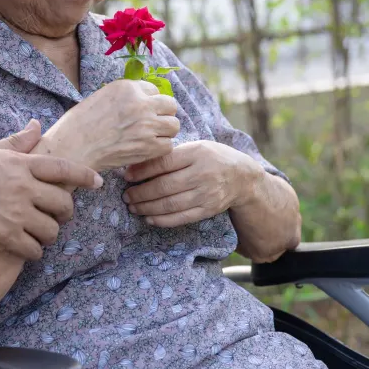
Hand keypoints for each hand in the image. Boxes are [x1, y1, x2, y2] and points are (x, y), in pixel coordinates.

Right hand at [0, 120, 102, 260]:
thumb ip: (16, 142)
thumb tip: (37, 125)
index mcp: (20, 165)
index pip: (63, 169)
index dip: (84, 176)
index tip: (98, 182)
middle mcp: (22, 189)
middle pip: (63, 203)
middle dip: (66, 212)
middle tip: (59, 215)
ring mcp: (15, 214)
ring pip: (51, 230)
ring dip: (50, 234)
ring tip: (42, 234)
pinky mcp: (4, 237)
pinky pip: (34, 250)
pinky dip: (34, 251)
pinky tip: (27, 249)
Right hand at [41, 79, 179, 170]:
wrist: (73, 148)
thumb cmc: (79, 124)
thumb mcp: (101, 97)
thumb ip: (125, 97)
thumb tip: (142, 100)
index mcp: (127, 87)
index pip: (153, 90)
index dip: (148, 101)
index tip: (140, 111)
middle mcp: (140, 103)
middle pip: (170, 105)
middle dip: (163, 113)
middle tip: (152, 123)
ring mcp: (146, 125)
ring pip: (174, 125)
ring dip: (164, 131)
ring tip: (151, 137)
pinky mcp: (148, 147)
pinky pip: (168, 145)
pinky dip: (159, 148)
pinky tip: (146, 149)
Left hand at [122, 140, 261, 227]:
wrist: (242, 177)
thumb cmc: (210, 158)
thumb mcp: (195, 148)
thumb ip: (170, 155)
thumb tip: (137, 165)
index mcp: (196, 153)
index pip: (164, 162)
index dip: (142, 171)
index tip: (126, 176)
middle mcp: (202, 173)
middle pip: (164, 186)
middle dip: (141, 193)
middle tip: (126, 196)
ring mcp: (206, 193)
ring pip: (170, 204)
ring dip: (147, 208)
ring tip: (133, 207)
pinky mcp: (208, 210)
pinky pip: (181, 218)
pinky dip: (162, 220)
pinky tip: (149, 218)